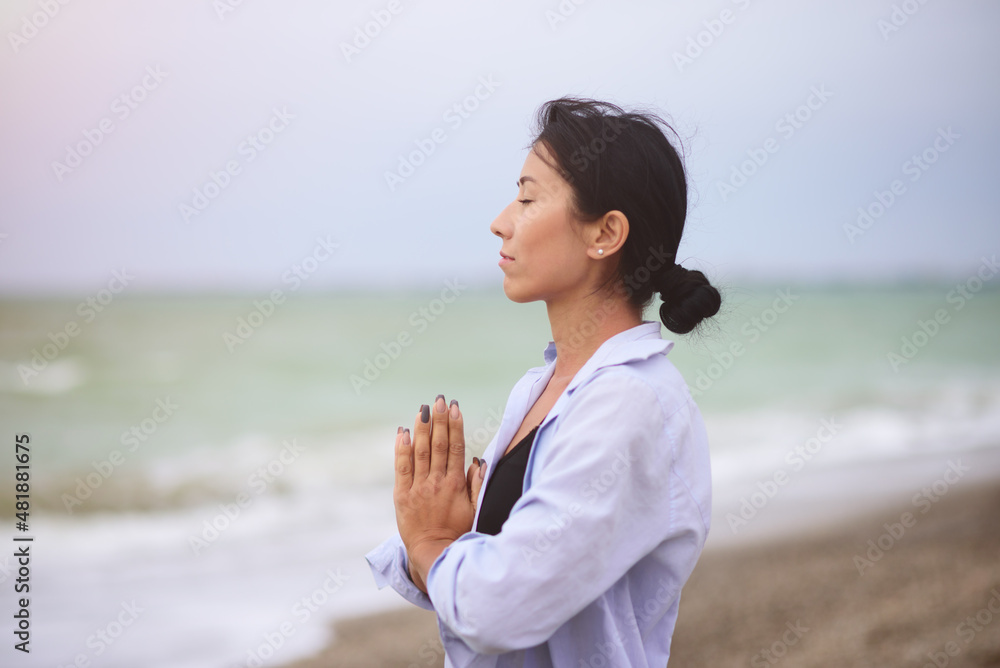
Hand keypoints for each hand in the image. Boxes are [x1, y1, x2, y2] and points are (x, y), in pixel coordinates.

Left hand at [393, 395, 485, 592]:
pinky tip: (403, 432)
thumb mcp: (475, 509)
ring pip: (420, 452)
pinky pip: (401, 467)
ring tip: (423, 409)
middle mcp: (437, 482)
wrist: (432, 553)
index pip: (456, 447)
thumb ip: (478, 484)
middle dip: (439, 420)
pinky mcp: (402, 495)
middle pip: (438, 444)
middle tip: (439, 400)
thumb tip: (479, 460)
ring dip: (422, 428)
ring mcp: (418, 488)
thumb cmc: (458, 532)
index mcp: (456, 484)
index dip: (455, 425)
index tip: (455, 407)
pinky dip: (401, 448)